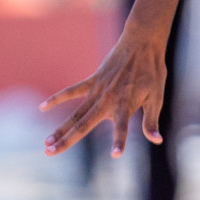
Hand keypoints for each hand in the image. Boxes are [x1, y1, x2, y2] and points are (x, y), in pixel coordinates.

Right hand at [41, 28, 169, 156]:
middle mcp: (107, 100)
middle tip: (49, 153)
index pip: (122, 128)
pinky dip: (57, 98)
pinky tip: (42, 107)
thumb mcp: (157, 97)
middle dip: (67, 140)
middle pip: (83, 124)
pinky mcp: (92, 80)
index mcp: (125, 105)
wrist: (142, 43)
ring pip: (75, 113)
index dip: (119, 141)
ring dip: (60, 128)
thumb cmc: (152, 72)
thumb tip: (157, 141)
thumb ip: (151, 121)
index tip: (116, 155)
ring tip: (46, 143)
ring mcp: (97, 90)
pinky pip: (71, 91)